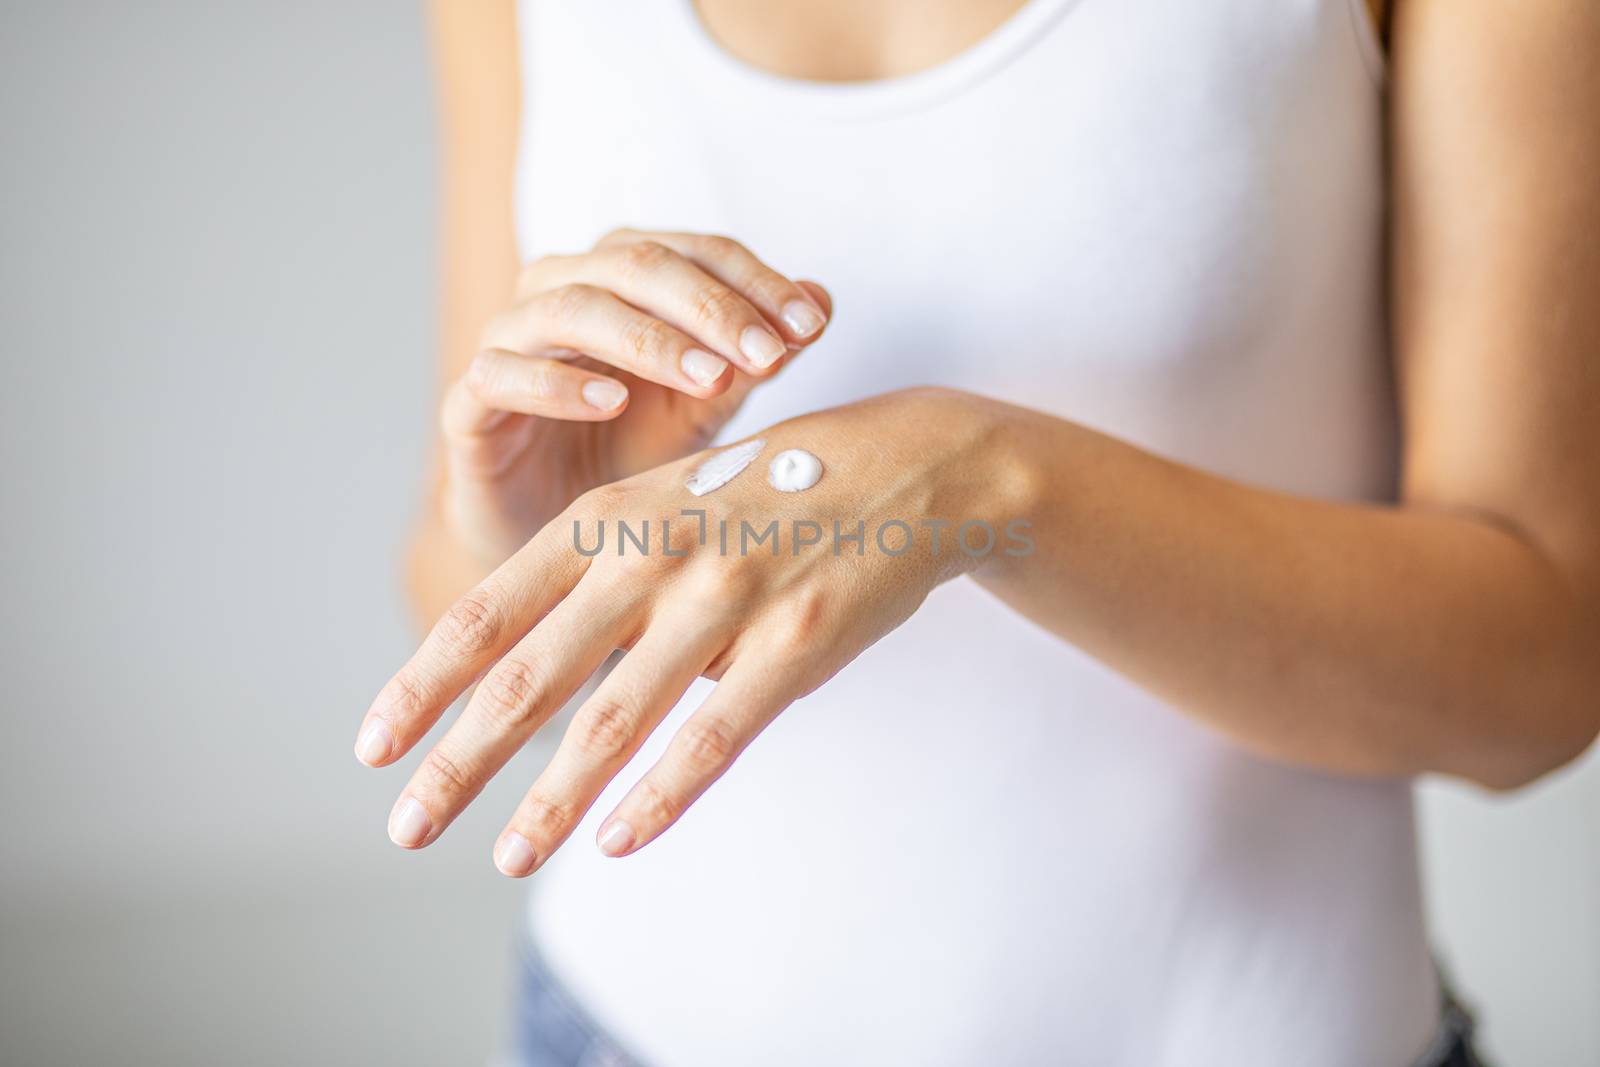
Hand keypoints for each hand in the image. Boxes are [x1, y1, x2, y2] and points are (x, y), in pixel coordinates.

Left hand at [356, 388, 1035, 873]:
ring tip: (506, 858)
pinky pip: (717, 735)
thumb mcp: (669, 501)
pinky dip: (662, 795)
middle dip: (459, 760)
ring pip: (615, 718)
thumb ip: (603, 579)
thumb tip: (546, 678)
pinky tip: (619, 841)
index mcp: (610, 517)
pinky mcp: (795, 642)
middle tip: (406, 828)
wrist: (909, 467)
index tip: (373, 746)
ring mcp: (725, 598)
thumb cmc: (772, 491)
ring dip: (553, 800)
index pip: (490, 613)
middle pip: (533, 676)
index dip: (424, 684)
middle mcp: (653, 554)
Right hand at [442, 229, 830, 562]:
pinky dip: (557, 385)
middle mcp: (562, 289)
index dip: (755, 280)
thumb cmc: (634, 451)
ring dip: (647, 340)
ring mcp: (510, 341)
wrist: (558, 530)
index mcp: (623, 274)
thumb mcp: (710, 404)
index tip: (809, 325)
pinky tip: (612, 403)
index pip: (695, 250)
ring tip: (707, 379)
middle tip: (767, 354)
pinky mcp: (471, 403)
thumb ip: (757, 355)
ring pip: (568, 307)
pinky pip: (500, 374)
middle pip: (634, 264)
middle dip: (710, 307)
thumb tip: (822, 303)